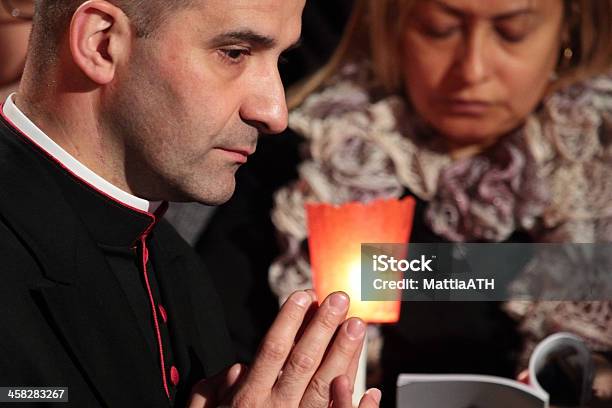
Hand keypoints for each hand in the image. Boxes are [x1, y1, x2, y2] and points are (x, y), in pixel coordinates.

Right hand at [189, 291, 380, 407]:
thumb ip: (213, 392)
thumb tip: (237, 368)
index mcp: (248, 401)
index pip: (272, 351)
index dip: (288, 322)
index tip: (303, 296)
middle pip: (304, 362)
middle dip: (322, 328)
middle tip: (340, 299)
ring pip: (325, 387)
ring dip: (343, 355)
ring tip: (357, 326)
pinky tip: (372, 391)